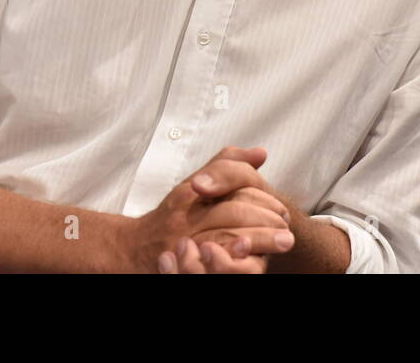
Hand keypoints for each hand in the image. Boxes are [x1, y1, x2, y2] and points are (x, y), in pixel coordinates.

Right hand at [126, 145, 294, 272]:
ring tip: (283, 241)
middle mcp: (186, 216)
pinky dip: (239, 261)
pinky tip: (257, 260)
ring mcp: (184, 243)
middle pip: (232, 212)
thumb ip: (226, 167)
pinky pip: (218, 263)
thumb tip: (260, 154)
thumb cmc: (171, 216)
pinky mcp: (184, 266)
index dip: (260, 194)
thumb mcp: (193, 185)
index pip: (229, 182)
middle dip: (264, 218)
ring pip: (227, 238)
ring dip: (260, 240)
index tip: (279, 206)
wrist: (133, 248)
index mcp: (190, 192)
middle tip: (285, 224)